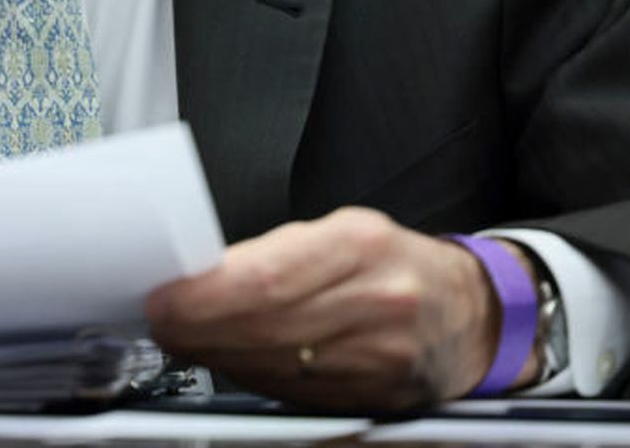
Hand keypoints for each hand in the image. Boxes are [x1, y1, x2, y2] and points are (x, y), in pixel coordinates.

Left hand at [144, 206, 533, 411]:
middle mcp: (376, 303)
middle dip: (197, 327)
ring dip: (216, 354)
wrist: (469, 315)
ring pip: (273, 365)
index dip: (204, 295)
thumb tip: (203, 276)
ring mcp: (379, 357)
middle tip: (159, 319)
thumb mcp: (345, 231)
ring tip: (182, 337)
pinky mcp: (375, 398)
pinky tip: (227, 360)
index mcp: (362, 246)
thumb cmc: (396, 264)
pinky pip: (293, 392)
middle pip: (263, 326)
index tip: (165, 296)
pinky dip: (250, 376)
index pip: (266, 278)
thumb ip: (276, 253)